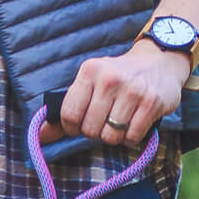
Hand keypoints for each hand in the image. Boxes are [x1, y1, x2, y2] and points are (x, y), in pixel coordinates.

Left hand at [39, 39, 191, 149]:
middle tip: (106, 119)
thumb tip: (38, 137)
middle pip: (90, 130)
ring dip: (115, 136)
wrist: (160, 61)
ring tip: (122, 119)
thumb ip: (64, 113)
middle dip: (96, 132)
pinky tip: (136, 120)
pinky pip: (132, 137)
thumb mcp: (89, 86)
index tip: (82, 124)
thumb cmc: (116, 80)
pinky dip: (132, 136)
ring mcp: (133, 89)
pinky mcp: (152, 102)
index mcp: (90, 71)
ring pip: (111, 137)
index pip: (69, 116)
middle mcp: (110, 78)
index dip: (73, 128)